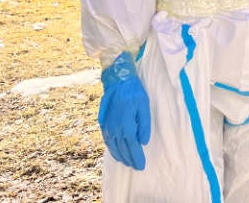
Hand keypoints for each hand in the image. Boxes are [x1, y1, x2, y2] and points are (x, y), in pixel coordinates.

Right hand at [98, 52, 150, 169]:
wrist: (117, 82)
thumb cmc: (134, 93)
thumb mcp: (144, 107)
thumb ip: (144, 126)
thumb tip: (143, 142)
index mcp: (126, 127)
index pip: (132, 148)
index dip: (137, 157)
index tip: (142, 165)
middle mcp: (115, 131)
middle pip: (122, 150)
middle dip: (130, 160)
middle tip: (136, 166)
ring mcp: (107, 128)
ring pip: (114, 148)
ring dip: (121, 156)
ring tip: (128, 162)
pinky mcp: (103, 125)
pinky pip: (107, 142)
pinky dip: (112, 150)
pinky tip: (116, 152)